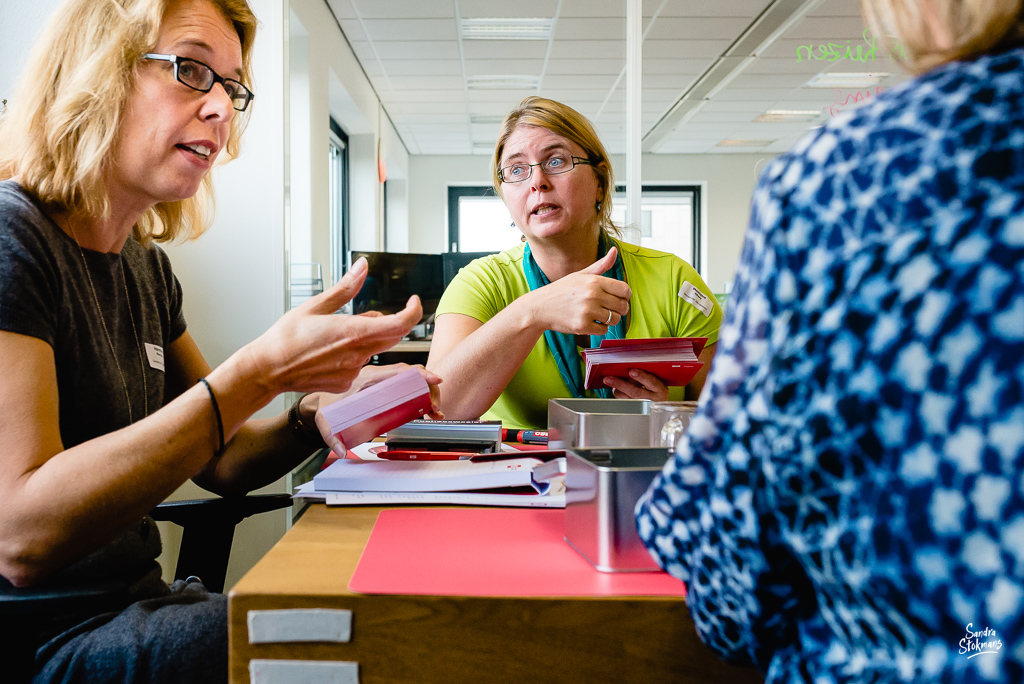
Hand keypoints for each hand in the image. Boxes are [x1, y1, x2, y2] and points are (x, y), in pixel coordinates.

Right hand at [245, 258, 421, 395]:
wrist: (269, 369)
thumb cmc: (287, 337)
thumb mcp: (316, 305)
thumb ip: (346, 287)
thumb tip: (362, 266)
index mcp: (355, 332)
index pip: (400, 324)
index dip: (413, 311)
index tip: (413, 302)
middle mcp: (358, 354)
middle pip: (392, 337)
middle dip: (389, 323)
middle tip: (371, 315)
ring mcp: (353, 371)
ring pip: (374, 350)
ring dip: (368, 339)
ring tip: (338, 334)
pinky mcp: (346, 383)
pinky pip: (359, 365)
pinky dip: (353, 355)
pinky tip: (330, 352)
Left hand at [312, 364, 443, 456]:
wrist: (321, 399)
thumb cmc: (326, 405)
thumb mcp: (327, 421)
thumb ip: (332, 437)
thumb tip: (340, 450)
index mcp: (367, 377)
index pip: (399, 371)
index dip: (420, 374)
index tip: (434, 381)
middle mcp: (377, 375)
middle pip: (411, 375)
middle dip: (428, 389)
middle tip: (435, 409)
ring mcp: (383, 380)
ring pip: (412, 380)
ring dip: (426, 393)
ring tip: (434, 412)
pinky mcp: (386, 386)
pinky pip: (407, 385)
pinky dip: (419, 395)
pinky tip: (426, 409)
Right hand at [525, 247, 630, 335]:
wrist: (540, 307)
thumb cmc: (561, 290)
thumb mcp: (580, 274)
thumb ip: (601, 265)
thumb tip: (614, 250)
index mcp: (594, 280)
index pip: (624, 290)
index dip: (625, 296)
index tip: (619, 299)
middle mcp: (592, 295)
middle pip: (622, 306)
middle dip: (619, 310)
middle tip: (609, 309)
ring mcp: (587, 311)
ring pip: (614, 319)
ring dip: (609, 320)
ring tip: (597, 316)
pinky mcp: (582, 326)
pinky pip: (603, 330)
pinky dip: (599, 329)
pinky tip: (589, 322)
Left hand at [603, 368, 669, 401]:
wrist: (658, 402)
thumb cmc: (655, 387)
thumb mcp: (655, 380)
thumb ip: (645, 375)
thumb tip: (627, 367)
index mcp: (660, 389)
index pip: (652, 382)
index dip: (642, 376)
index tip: (631, 371)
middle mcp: (654, 399)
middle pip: (636, 392)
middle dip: (621, 384)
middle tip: (609, 378)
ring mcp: (645, 407)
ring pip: (627, 399)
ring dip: (616, 389)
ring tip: (608, 380)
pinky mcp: (636, 411)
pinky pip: (624, 403)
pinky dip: (618, 393)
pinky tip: (615, 388)